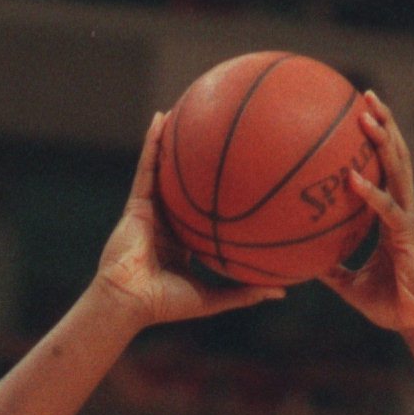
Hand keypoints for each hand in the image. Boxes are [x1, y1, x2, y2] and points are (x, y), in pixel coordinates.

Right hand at [94, 115, 287, 332]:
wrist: (130, 300)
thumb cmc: (167, 305)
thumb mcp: (214, 298)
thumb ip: (245, 293)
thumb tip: (282, 292)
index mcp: (183, 244)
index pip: (203, 215)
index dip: (219, 198)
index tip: (242, 180)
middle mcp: (167, 223)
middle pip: (185, 186)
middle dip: (197, 162)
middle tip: (219, 136)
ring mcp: (150, 211)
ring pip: (164, 169)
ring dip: (173, 141)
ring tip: (187, 109)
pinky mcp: (136, 203)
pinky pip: (146, 166)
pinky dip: (152, 142)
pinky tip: (161, 118)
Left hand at [326, 92, 413, 340]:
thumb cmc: (392, 306)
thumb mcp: (351, 286)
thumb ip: (331, 269)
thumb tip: (303, 264)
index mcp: (394, 216)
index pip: (388, 169)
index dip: (379, 140)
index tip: (361, 114)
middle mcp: (404, 210)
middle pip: (397, 157)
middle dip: (384, 124)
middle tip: (366, 95)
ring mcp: (410, 220)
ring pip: (398, 171)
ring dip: (383, 141)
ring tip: (368, 115)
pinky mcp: (409, 237)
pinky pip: (387, 210)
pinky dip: (370, 193)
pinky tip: (352, 178)